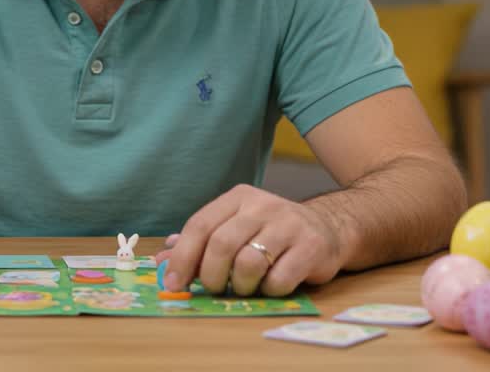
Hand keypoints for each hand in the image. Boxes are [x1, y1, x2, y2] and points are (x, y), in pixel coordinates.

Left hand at [157, 184, 345, 296]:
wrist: (328, 228)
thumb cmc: (271, 233)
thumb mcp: (235, 228)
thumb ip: (200, 243)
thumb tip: (162, 261)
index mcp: (237, 198)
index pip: (200, 225)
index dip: (183, 258)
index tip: (173, 284)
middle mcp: (262, 205)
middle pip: (221, 244)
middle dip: (211, 276)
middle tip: (214, 289)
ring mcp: (289, 224)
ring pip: (249, 263)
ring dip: (241, 286)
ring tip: (246, 286)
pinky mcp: (311, 247)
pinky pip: (279, 279)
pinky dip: (269, 291)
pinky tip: (272, 285)